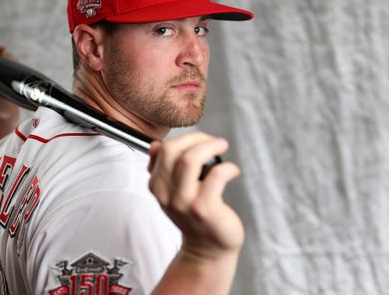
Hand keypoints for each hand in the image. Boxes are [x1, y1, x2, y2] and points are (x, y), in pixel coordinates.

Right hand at [148, 132, 243, 260]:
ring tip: (222, 147)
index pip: (163, 149)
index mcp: (156, 186)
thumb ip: (162, 169)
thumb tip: (156, 145)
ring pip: (191, 159)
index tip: (200, 140)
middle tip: (214, 141)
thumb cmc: (194, 216)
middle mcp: (166, 194)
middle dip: (197, 138)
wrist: (207, 249)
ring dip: (211, 147)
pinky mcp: (204, 208)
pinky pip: (216, 175)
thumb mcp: (172, 192)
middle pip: (173, 150)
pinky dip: (228, 167)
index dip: (185, 138)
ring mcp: (184, 202)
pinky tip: (232, 171)